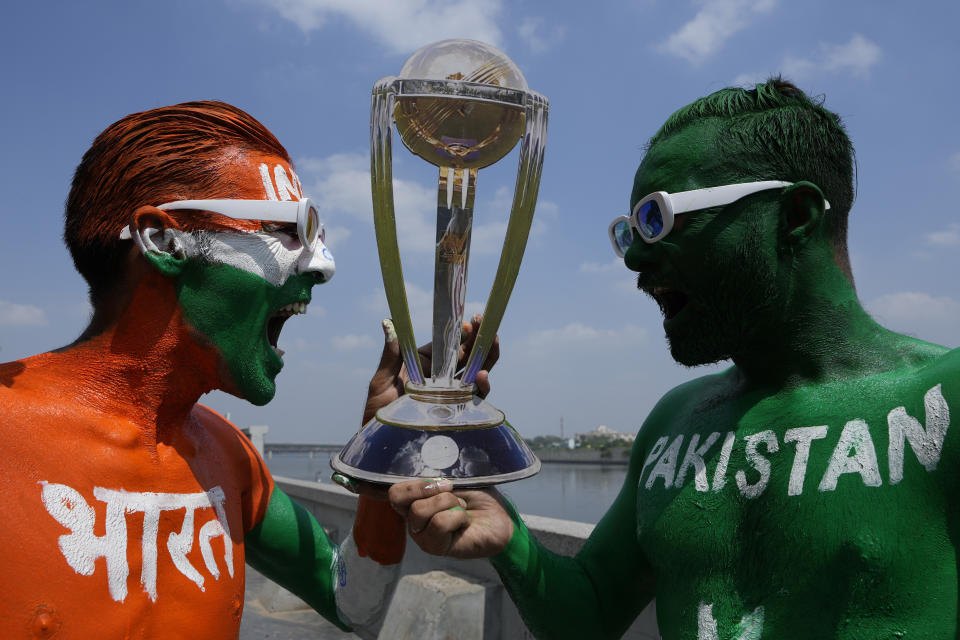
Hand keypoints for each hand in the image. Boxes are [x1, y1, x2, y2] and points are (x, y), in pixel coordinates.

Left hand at [361, 315, 499, 424]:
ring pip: (474, 373)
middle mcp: (439, 380)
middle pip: (463, 356)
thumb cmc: (376, 415)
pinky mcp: (457, 414)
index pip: (444, 347)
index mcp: (421, 367)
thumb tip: (388, 323)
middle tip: (485, 323)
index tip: (466, 323)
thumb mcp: (381, 382)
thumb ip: (390, 355)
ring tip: (493, 340)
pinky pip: (475, 398)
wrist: (380, 450)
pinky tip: (482, 375)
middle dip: (477, 339)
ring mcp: (450, 397)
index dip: (457, 334)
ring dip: (486, 357)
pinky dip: (482, 386)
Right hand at [387, 479, 512, 558]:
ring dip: (448, 503)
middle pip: (401, 499)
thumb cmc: (478, 496)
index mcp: (414, 500)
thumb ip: (436, 475)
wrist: (500, 517)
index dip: (407, 484)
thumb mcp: (457, 479)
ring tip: (461, 508)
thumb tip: (423, 468)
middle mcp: (413, 519)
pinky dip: (457, 517)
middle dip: (432, 489)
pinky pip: (438, 523)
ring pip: (419, 511)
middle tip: (453, 492)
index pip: (394, 493)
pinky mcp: (434, 547)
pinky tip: (464, 522)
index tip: (437, 481)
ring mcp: (421, 535)